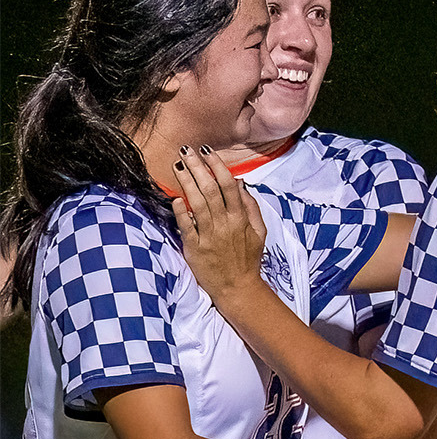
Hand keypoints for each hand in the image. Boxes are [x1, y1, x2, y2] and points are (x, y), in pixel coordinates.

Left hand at [172, 145, 267, 308]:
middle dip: (197, 167)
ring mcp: (209, 235)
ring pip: (197, 202)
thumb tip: (241, 184)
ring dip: (186, 182)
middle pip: (210, 189)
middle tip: (186, 151)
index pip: (228, 185)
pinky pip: (186, 225)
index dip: (217, 166)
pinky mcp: (195, 247)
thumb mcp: (259, 232)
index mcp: (241, 218)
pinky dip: (180, 211)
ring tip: (177, 165)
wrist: (238, 287)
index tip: (206, 151)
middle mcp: (225, 224)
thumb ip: (251, 207)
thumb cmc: (247, 258)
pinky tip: (175, 198)